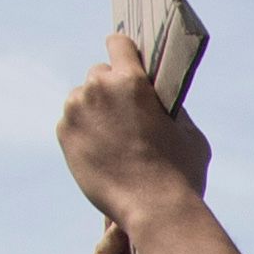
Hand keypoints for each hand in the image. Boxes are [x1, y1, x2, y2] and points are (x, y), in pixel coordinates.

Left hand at [54, 30, 214, 226]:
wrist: (155, 210)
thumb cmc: (181, 172)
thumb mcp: (189, 132)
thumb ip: (171, 107)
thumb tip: (159, 96)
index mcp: (132, 80)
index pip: (118, 43)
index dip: (125, 53)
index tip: (127, 62)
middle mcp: (98, 88)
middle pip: (98, 73)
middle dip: (110, 88)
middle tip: (125, 114)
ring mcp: (76, 111)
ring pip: (82, 99)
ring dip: (94, 110)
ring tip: (114, 139)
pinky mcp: (64, 134)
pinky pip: (71, 123)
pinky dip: (83, 132)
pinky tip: (103, 153)